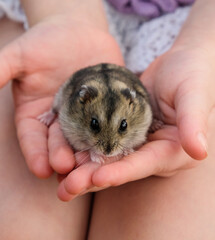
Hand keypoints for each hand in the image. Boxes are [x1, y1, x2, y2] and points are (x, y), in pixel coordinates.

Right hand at [0, 14, 122, 177]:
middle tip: (67, 170)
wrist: (78, 31)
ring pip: (84, 140)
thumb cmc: (46, 41)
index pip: (32, 138)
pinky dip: (110, 136)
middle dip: (62, 157)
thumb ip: (1, 71)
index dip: (35, 154)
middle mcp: (59, 120)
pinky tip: (115, 147)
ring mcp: (84, 116)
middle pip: (59, 144)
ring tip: (90, 168)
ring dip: (86, 155)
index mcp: (36, 113)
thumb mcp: (20, 56)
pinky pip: (108, 124)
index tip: (40, 170)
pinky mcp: (105, 109)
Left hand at [56, 45, 214, 200]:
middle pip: (122, 168)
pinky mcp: (125, 132)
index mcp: (174, 149)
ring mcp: (139, 143)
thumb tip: (199, 151)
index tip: (97, 178)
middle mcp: (154, 151)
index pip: (145, 164)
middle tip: (66, 189)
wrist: (179, 63)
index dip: (121, 172)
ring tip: (60, 180)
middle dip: (93, 179)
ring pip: (108, 159)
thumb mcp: (193, 94)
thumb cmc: (192, 75)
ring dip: (84, 169)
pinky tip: (66, 156)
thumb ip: (194, 121)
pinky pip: (103, 143)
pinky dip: (85, 150)